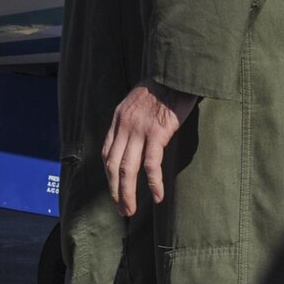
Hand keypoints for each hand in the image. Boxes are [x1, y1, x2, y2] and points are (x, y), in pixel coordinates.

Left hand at [103, 80, 198, 216]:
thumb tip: (133, 137)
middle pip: (113, 165)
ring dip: (127, 194)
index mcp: (119, 119)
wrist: (177, 72)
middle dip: (115, 191)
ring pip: (128, 169)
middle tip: (121, 209)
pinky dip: (153, 184)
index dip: (109, 175)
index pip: (107, 153)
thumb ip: (132, 118)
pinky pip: (151, 165)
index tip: (115, 190)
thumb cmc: (163, 86)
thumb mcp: (137, 100)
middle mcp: (124, 126)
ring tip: (130, 211)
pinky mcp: (157, 134)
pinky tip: (158, 196)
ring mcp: (139, 131)